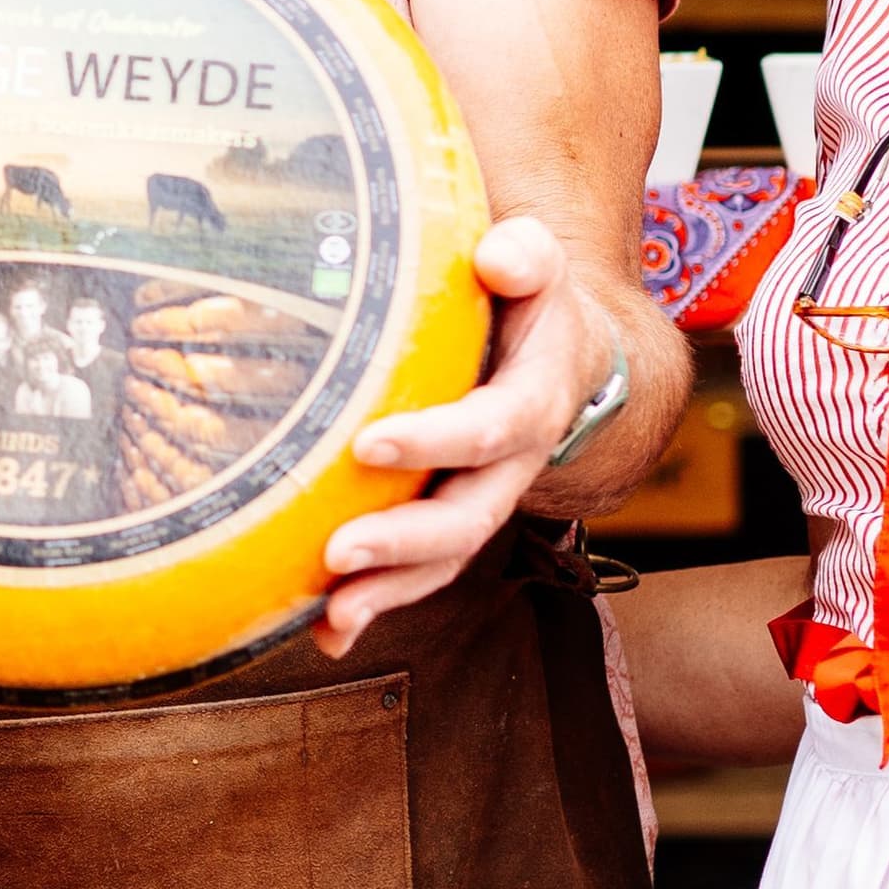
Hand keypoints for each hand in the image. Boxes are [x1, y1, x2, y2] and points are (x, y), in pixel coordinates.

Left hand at [317, 215, 596, 655]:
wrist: (564, 351)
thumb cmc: (529, 295)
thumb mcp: (538, 262)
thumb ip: (525, 255)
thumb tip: (498, 257)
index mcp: (535, 399)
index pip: (494, 427)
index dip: (439, 441)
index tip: (369, 444)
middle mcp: (513, 464)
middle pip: (469, 517)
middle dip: (405, 541)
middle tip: (338, 552)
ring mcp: (481, 497)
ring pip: (443, 559)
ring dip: (388, 592)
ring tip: (331, 613)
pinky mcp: (447, 515)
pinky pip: (418, 571)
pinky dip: (374, 607)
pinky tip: (324, 633)